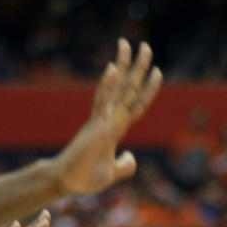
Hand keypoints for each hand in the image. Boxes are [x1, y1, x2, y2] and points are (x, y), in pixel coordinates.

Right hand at [54, 39, 162, 195]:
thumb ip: (125, 166)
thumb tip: (131, 157)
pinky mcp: (94, 125)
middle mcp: (110, 119)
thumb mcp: (113, 173)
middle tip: (146, 46)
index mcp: (116, 129)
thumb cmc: (86, 177)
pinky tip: (113, 68)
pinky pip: (102, 102)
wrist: (68, 182)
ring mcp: (102, 119)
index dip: (148, 90)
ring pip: (115, 88)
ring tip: (127, 44)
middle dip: (138, 68)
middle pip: (128, 89)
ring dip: (122, 65)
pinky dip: (108, 85)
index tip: (158, 72)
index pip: (137, 105)